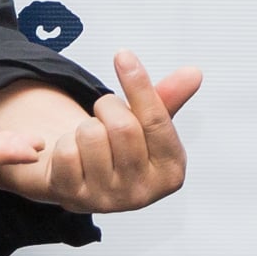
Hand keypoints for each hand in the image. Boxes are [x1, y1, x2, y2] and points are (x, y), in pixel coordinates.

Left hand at [0, 52, 202, 213]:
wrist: (82, 178)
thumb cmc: (121, 147)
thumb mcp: (148, 124)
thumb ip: (168, 98)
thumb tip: (193, 73)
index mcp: (170, 173)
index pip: (156, 121)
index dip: (139, 84)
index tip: (123, 55)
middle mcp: (142, 194)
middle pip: (122, 127)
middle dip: (108, 107)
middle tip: (105, 113)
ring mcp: (107, 200)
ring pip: (90, 135)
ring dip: (85, 125)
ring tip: (91, 138)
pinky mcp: (74, 199)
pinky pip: (65, 152)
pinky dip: (63, 142)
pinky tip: (73, 154)